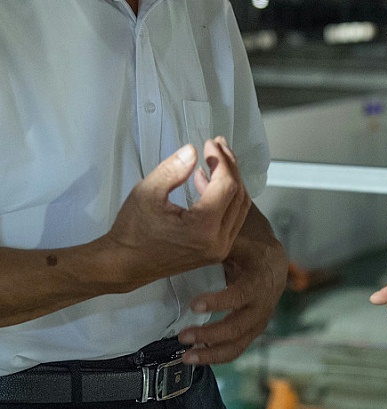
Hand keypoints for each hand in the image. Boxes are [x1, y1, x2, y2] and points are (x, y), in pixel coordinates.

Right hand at [103, 137, 250, 290]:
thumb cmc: (132, 230)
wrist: (125, 264)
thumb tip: (193, 150)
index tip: (210, 143)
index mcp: (203, 229)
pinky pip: (230, 219)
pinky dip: (224, 198)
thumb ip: (173, 170)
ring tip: (214, 159)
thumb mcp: (147, 192)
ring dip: (230, 181)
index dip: (221, 160)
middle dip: (230, 167)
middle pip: (238, 195)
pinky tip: (205, 181)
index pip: (226, 186)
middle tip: (218, 146)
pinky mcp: (215, 251)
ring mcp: (219, 249)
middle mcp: (218, 242)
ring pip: (238, 208)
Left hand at [178, 207, 287, 365]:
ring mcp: (262, 313)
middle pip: (244, 323)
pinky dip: (217, 355)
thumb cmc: (247, 234)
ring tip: (184, 351)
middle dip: (213, 331)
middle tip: (185, 334)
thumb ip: (217, 196)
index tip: (194, 304)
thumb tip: (197, 167)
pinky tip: (193, 359)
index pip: (246, 291)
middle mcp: (268, 296)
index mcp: (264, 270)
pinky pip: (237, 347)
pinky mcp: (253, 325)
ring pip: (240, 339)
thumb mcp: (234, 218)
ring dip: (213, 348)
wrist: (268, 252)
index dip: (222, 300)